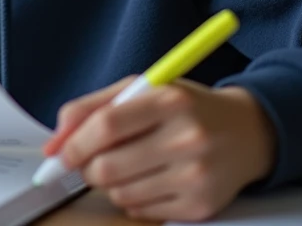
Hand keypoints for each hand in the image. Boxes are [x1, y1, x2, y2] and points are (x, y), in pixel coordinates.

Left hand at [45, 77, 276, 221]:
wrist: (248, 131)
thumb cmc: (184, 107)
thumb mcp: (141, 90)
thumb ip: (90, 109)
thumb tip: (53, 145)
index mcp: (169, 101)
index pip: (107, 126)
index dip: (74, 144)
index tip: (60, 154)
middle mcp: (187, 138)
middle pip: (107, 168)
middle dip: (87, 168)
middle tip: (93, 160)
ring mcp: (197, 176)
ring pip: (120, 194)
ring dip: (111, 183)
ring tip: (129, 165)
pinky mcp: (202, 206)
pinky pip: (141, 212)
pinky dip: (134, 199)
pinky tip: (150, 179)